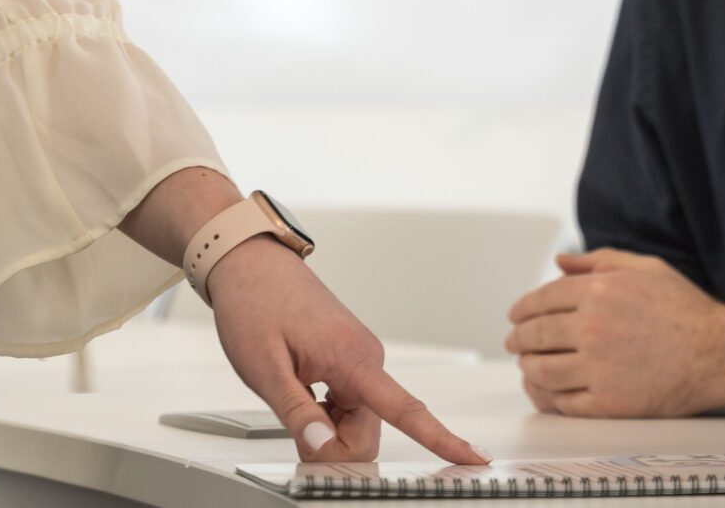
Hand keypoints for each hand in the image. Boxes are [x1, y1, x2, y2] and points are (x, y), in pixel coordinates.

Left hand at [207, 236, 489, 465]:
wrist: (251, 266)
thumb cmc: (256, 305)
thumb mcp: (264, 368)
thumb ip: (297, 412)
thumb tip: (323, 446)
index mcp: (353, 358)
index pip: (405, 410)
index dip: (442, 439)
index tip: (473, 457)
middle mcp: (367, 357)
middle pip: (368, 432)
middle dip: (335, 444)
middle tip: (296, 425)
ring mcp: (361, 358)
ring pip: (357, 421)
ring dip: (328, 426)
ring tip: (293, 394)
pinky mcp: (351, 359)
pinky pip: (350, 404)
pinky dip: (327, 412)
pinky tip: (303, 388)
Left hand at [505, 249, 724, 416]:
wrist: (717, 355)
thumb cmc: (685, 310)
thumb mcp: (646, 268)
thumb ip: (599, 260)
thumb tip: (560, 261)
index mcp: (600, 290)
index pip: (542, 299)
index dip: (522, 309)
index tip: (515, 316)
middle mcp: (593, 328)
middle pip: (535, 335)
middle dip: (518, 339)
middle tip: (513, 342)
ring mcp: (598, 368)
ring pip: (541, 371)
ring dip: (527, 367)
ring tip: (526, 365)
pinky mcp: (607, 403)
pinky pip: (562, 402)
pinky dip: (546, 396)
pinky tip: (544, 390)